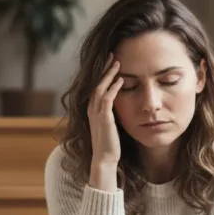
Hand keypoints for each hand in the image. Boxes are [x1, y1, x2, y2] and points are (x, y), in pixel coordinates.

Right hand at [88, 54, 122, 190]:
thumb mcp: (111, 124)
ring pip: (100, 88)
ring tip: (117, 62)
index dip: (103, 73)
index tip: (111, 62)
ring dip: (109, 74)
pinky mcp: (104, 119)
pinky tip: (121, 80)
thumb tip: (121, 104)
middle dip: (104, 68)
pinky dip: (114, 88)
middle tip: (112, 55)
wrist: (105, 159)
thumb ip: (112, 113)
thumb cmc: (110, 144)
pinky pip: (107, 99)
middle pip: (96, 83)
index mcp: (93, 110)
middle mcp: (92, 109)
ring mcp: (96, 113)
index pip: (96, 86)